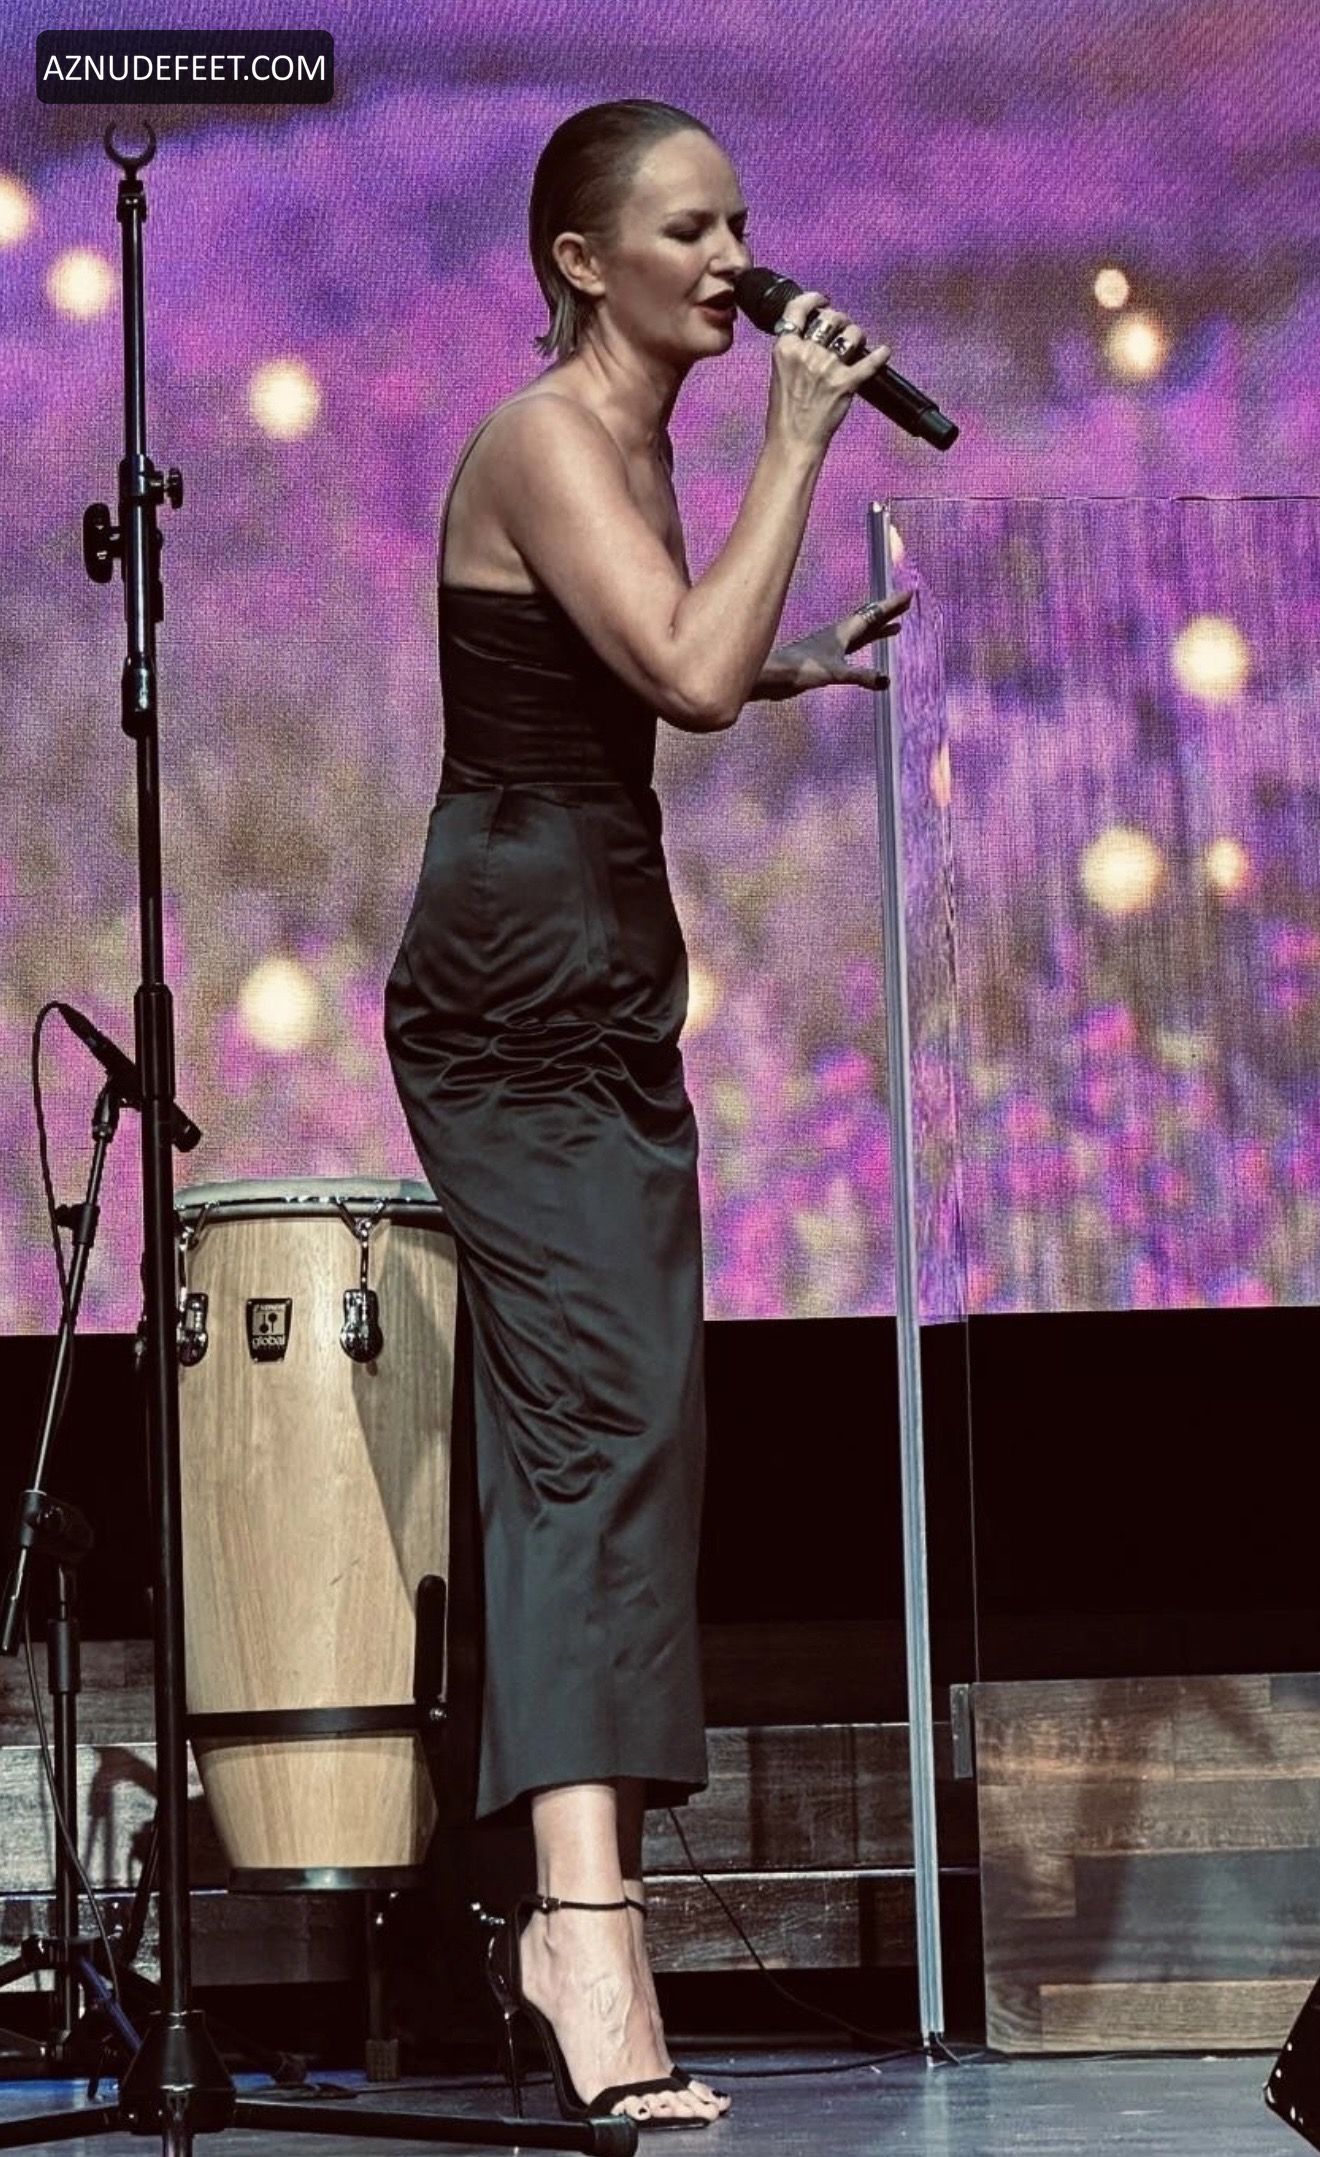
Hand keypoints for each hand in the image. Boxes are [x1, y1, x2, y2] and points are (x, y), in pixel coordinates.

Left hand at [757, 590, 913, 699]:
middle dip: (889, 613)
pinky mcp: (827, 658)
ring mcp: (833, 646)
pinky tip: (864, 650)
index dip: (892, 605)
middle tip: (907, 604)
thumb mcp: (835, 673)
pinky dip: (865, 644)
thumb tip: (885, 680)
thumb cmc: (801, 669)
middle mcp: (840, 635)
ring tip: (896, 628)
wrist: (773, 675)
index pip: (874, 615)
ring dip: (879, 629)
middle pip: (870, 620)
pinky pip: (853, 647)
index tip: (909, 593)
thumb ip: (860, 676)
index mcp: (843, 632)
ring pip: (862, 633)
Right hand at [766, 290, 893, 451]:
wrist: (793, 441)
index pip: (798, 308)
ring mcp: (827, 367)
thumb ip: (793, 350)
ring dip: (857, 335)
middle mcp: (807, 353)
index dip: (814, 299)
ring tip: (857, 343)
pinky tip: (884, 352)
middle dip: (840, 319)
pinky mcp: (845, 383)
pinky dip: (881, 355)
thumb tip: (812, 334)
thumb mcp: (779, 373)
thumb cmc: (785, 413)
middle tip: (843, 328)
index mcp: (785, 348)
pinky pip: (870, 362)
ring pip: (852, 334)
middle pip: (831, 318)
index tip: (823, 300)